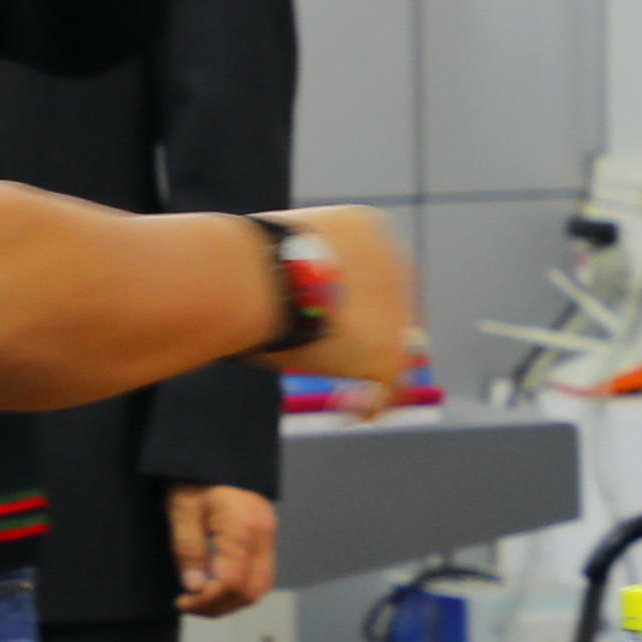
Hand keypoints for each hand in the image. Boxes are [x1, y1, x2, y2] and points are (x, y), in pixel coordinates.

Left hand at [169, 484, 275, 616]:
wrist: (216, 451)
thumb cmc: (195, 477)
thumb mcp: (182, 511)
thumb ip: (189, 550)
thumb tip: (195, 588)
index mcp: (242, 528)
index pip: (232, 583)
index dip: (206, 600)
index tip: (182, 601)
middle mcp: (263, 534)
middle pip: (251, 591)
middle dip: (219, 605)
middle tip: (190, 604)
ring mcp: (268, 535)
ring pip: (260, 586)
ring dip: (231, 600)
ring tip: (201, 598)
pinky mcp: (266, 535)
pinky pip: (261, 573)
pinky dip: (240, 587)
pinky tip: (216, 584)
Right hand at [266, 204, 417, 401]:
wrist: (252, 276)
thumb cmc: (243, 262)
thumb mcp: (276, 256)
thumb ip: (294, 274)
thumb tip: (277, 296)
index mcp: (367, 228)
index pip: (373, 268)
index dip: (357, 299)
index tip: (335, 322)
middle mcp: (394, 262)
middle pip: (392, 308)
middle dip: (368, 335)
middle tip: (340, 359)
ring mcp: (397, 308)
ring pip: (394, 347)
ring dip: (370, 371)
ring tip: (345, 398)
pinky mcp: (390, 349)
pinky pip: (390, 386)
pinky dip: (372, 404)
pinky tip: (348, 414)